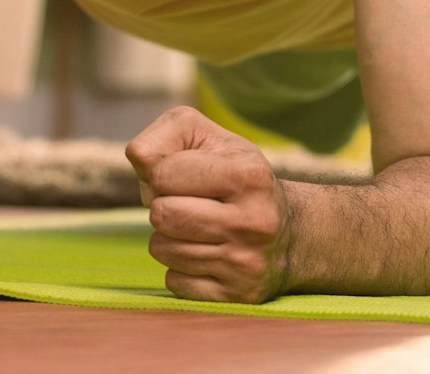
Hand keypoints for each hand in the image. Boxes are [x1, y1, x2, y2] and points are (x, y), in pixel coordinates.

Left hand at [125, 105, 294, 303]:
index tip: (184, 176)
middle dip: (162, 205)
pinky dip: (179, 267)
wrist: (290, 233)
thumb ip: (166, 135)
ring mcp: (246, 263)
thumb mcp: (209, 138)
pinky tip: (205, 253)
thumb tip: (139, 159)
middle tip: (186, 203)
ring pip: (162, 249)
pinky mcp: (238, 295)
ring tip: (196, 227)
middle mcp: (252, 221)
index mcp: (248, 176)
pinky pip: (173, 281)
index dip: (161, 172)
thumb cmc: (235, 174)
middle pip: (160, 214)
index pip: (161, 173)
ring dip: (168, 236)